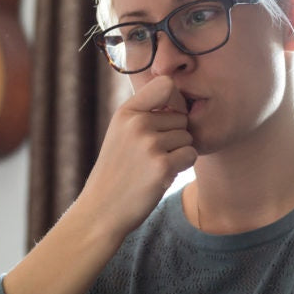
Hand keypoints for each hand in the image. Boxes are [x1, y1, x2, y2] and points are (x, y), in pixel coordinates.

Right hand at [77, 76, 196, 239]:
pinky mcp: (162, 166)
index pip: (166, 84)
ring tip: (153, 166)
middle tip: (152, 155)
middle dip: (175, 135)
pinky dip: (182, 166)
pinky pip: (190, 154)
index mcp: (126, 112)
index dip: (175, 100)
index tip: (168, 116)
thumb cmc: (117, 171)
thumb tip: (178, 97)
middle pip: (181, 117)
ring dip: (178, 153)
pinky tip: (161, 175)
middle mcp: (137, 124)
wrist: (103, 208)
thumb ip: (144, 112)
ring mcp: (149, 144)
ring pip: (187, 137)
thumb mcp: (120, 133)